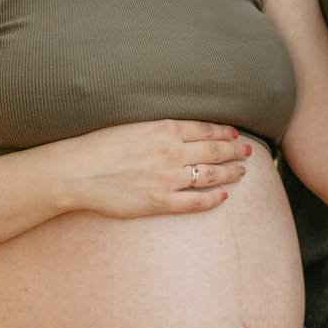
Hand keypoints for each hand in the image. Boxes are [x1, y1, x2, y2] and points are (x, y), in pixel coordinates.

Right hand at [61, 120, 251, 218]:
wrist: (78, 171)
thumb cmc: (98, 145)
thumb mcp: (133, 124)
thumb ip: (159, 127)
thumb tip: (177, 128)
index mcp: (165, 129)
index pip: (205, 130)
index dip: (224, 133)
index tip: (235, 135)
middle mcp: (172, 152)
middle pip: (215, 151)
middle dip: (235, 151)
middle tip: (249, 152)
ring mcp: (168, 179)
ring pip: (211, 176)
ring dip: (231, 173)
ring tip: (243, 172)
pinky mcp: (160, 202)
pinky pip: (195, 202)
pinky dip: (213, 199)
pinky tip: (224, 197)